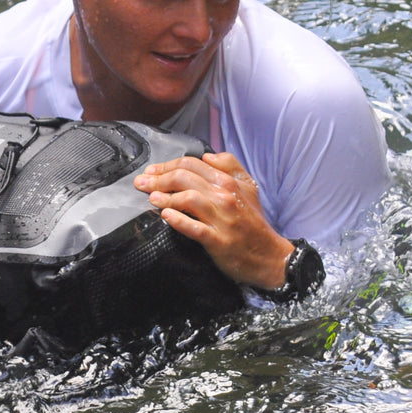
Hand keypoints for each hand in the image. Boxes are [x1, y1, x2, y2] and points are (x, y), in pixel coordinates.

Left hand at [133, 151, 294, 291]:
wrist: (270, 256)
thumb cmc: (253, 222)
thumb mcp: (249, 187)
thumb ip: (230, 165)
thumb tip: (207, 156)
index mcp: (229, 181)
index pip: (191, 164)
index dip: (167, 165)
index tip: (151, 171)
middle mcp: (225, 196)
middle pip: (185, 178)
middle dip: (158, 179)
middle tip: (141, 183)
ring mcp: (222, 218)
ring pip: (188, 199)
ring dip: (165, 197)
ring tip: (151, 198)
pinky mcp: (218, 240)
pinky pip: (194, 227)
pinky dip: (178, 220)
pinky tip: (165, 216)